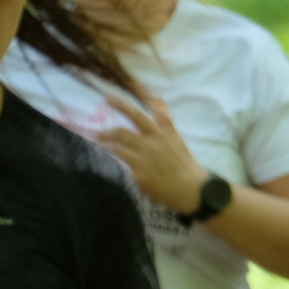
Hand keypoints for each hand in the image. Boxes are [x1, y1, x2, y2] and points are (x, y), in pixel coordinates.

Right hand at [95, 95, 210, 216]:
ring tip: (110, 98)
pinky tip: (152, 96)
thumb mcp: (143, 187)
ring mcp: (159, 136)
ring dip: (123, 106)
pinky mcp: (171, 133)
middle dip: (107, 131)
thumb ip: (132, 171)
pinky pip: (163, 115)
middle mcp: (147, 145)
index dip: (105, 147)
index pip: (116, 150)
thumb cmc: (166, 192)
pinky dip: (158, 105)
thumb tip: (123, 160)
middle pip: (122, 133)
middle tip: (97, 130)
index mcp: (138, 161)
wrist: (191, 189)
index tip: (96, 144)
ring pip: (138, 116)